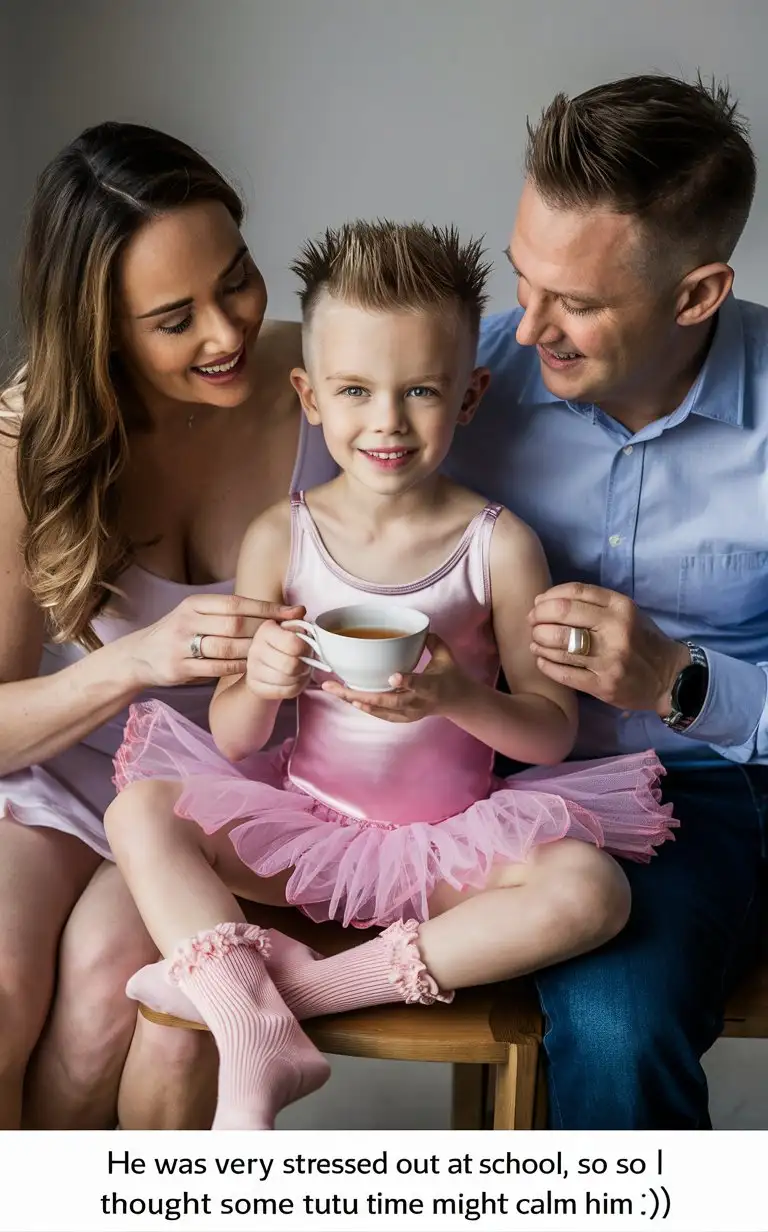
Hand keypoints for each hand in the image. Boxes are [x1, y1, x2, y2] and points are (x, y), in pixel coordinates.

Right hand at [125, 595, 304, 688]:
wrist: (140, 656)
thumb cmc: (179, 633)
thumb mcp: (195, 615)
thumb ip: (226, 614)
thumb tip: (273, 612)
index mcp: (194, 604)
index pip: (237, 603)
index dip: (268, 608)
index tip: (294, 612)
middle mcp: (186, 620)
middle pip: (235, 624)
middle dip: (265, 631)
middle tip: (288, 636)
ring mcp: (181, 645)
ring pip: (227, 647)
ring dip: (254, 652)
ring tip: (273, 654)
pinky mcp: (179, 668)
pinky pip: (217, 668)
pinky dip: (238, 668)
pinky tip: (252, 668)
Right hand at [245, 619, 312, 700]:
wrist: (267, 664)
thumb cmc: (285, 643)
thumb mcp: (292, 627)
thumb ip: (297, 618)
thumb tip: (300, 610)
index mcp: (265, 630)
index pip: (293, 644)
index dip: (306, 648)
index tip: (306, 647)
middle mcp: (254, 649)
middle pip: (291, 665)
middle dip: (305, 665)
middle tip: (306, 661)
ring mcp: (252, 670)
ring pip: (288, 680)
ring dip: (301, 676)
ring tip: (301, 670)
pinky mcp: (255, 686)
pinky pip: (284, 692)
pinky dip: (296, 687)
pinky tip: (294, 680)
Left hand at [321, 634, 464, 722]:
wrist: (458, 702)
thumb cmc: (450, 676)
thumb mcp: (446, 656)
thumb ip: (432, 641)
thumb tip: (418, 627)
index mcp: (432, 686)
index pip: (419, 684)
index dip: (406, 681)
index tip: (392, 676)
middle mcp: (419, 702)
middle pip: (390, 701)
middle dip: (363, 696)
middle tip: (340, 688)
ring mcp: (410, 713)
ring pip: (381, 710)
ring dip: (357, 701)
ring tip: (335, 691)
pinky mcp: (403, 718)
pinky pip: (381, 714)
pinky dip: (365, 707)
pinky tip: (348, 699)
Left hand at [529, 583, 689, 715]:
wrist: (669, 678)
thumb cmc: (642, 640)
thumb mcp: (626, 613)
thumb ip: (593, 604)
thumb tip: (546, 600)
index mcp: (621, 607)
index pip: (574, 593)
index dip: (549, 597)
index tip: (538, 603)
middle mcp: (616, 630)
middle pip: (562, 615)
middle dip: (538, 617)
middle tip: (532, 623)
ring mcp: (609, 659)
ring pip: (559, 645)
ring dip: (539, 641)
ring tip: (535, 641)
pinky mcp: (603, 685)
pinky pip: (563, 673)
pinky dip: (546, 665)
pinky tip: (542, 660)